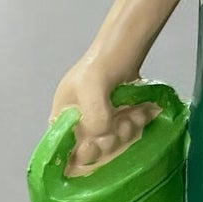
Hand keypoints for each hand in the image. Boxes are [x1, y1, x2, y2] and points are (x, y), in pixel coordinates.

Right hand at [50, 59, 158, 175]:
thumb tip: (104, 135)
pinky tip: (139, 113)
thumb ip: (93, 116)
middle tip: (115, 130)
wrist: (123, 49)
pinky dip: (135, 124)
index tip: (92, 146)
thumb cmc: (99, 66)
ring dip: (123, 132)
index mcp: (63, 115)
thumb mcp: (90, 89)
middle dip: (106, 142)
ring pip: (112, 140)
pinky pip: (126, 131)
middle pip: (90, 147)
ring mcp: (101, 120)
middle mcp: (80, 121)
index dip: (76, 152)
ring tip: (129, 118)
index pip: (63, 146)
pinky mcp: (119, 117)